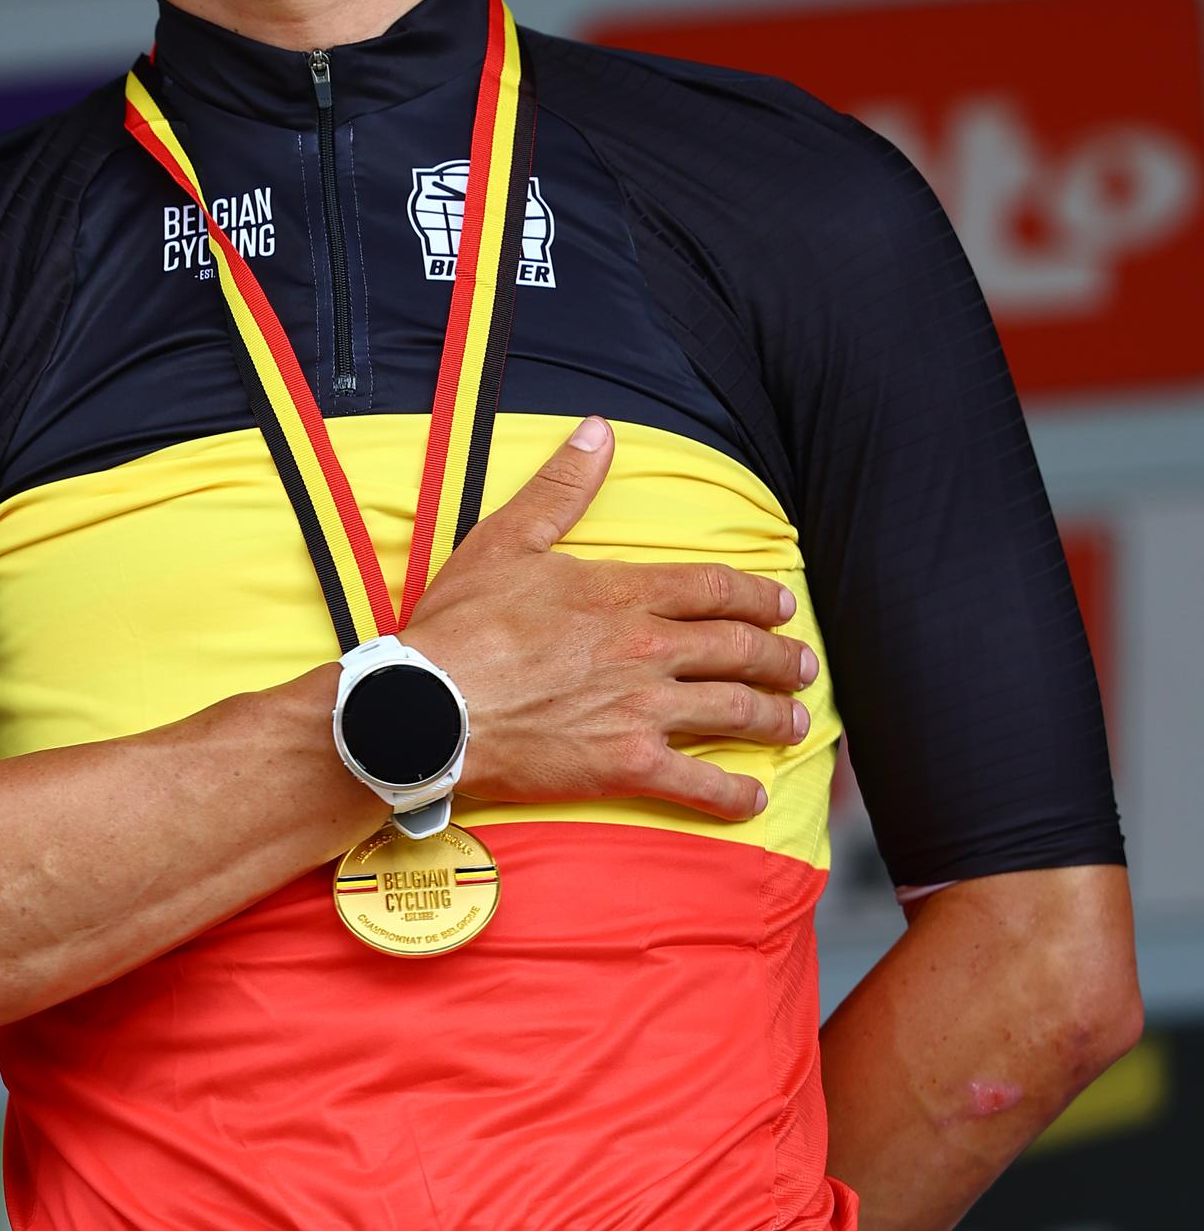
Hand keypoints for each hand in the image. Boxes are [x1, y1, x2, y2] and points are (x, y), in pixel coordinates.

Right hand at [407, 418, 813, 821]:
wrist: (427, 708)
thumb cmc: (459, 626)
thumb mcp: (506, 541)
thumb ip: (561, 488)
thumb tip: (597, 432)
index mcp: (620, 593)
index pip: (711, 589)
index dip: (755, 597)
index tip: (781, 607)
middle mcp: (644, 649)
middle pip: (738, 649)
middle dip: (781, 658)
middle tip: (803, 666)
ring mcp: (642, 709)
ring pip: (734, 711)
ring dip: (775, 716)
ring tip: (796, 722)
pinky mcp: (627, 764)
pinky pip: (700, 783)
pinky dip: (734, 794)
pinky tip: (753, 799)